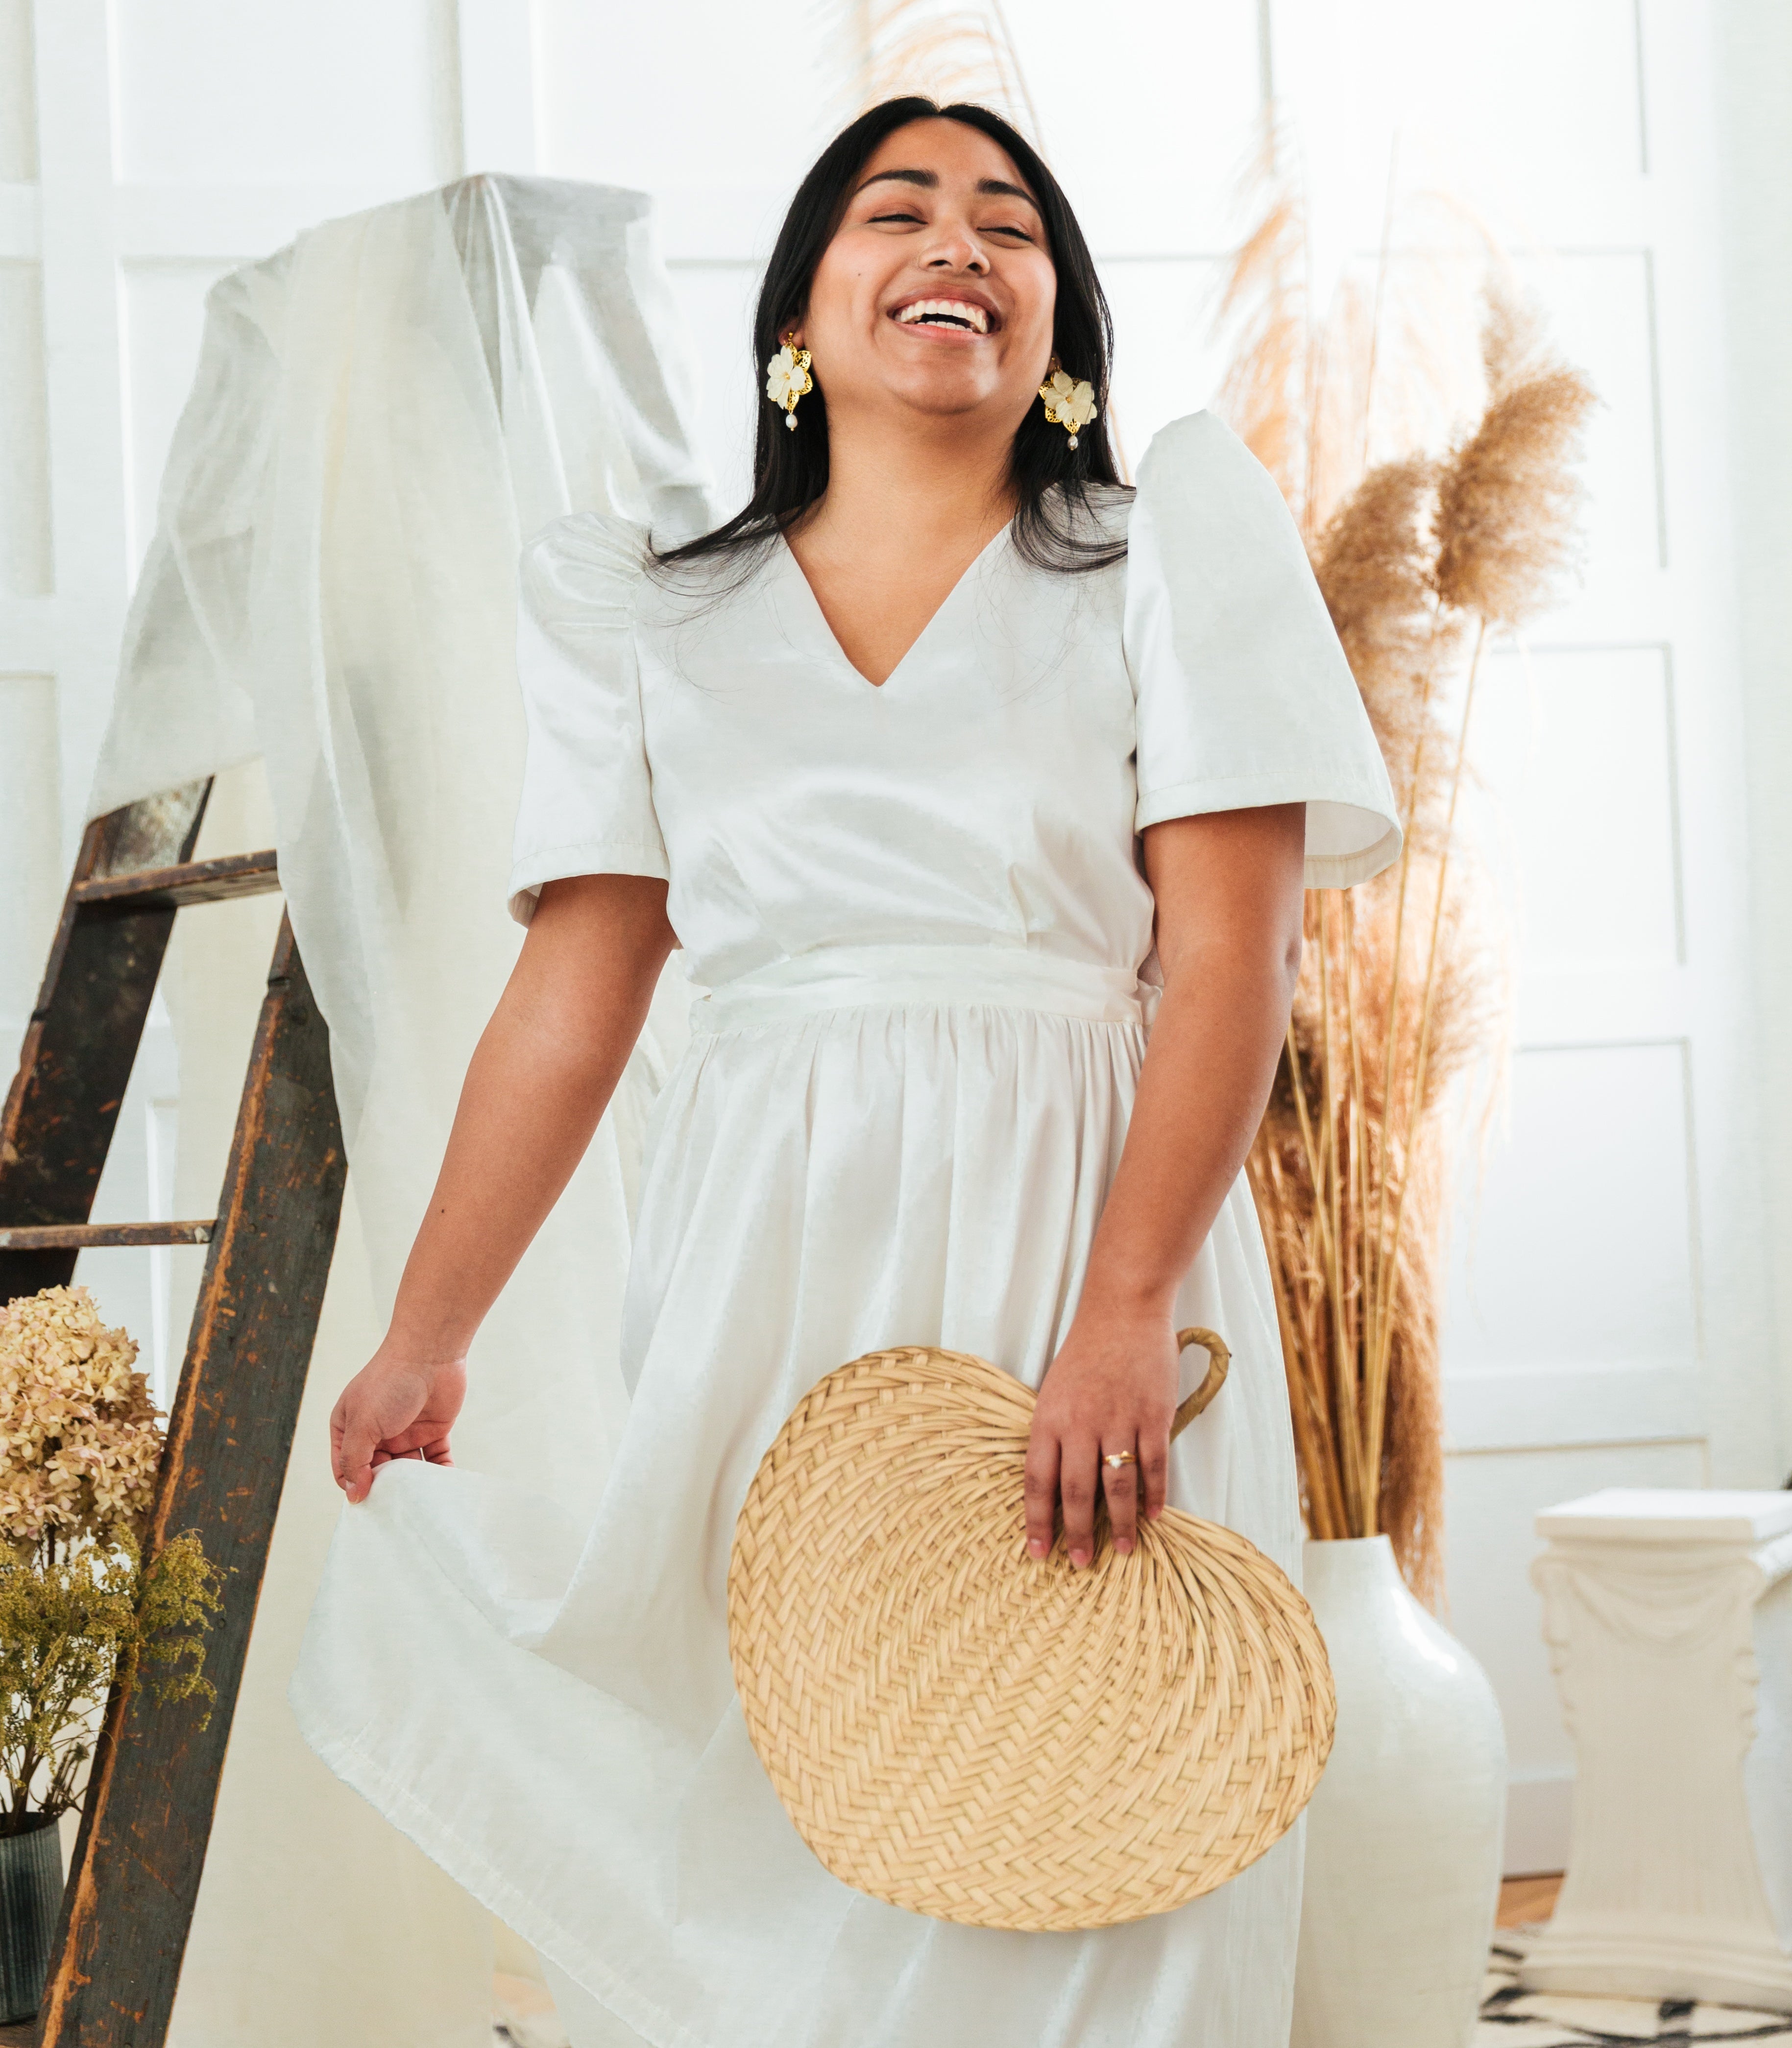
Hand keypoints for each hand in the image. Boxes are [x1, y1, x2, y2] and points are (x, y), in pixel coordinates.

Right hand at [329, 1345, 467, 1503]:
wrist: (430, 1353)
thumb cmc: (389, 1383)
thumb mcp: (362, 1423)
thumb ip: (355, 1460)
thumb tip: (353, 1494)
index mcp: (350, 1427)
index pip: (346, 1467)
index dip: (354, 1485)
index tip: (367, 1502)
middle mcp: (377, 1433)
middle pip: (378, 1472)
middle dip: (386, 1489)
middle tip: (397, 1508)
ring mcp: (405, 1432)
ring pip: (408, 1470)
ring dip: (414, 1485)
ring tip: (421, 1501)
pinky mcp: (433, 1430)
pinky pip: (436, 1460)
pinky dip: (439, 1474)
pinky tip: (443, 1488)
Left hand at [1023, 1305, 1178, 1566]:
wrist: (1122, 1312)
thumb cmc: (1084, 1355)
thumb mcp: (1053, 1393)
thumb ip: (1053, 1437)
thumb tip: (1053, 1489)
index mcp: (1048, 1419)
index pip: (1037, 1481)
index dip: (1036, 1521)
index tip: (1037, 1552)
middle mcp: (1081, 1424)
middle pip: (1077, 1492)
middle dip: (1078, 1533)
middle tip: (1081, 1563)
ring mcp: (1119, 1420)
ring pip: (1118, 1486)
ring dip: (1122, 1524)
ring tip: (1124, 1550)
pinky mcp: (1153, 1415)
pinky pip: (1154, 1465)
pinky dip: (1155, 1494)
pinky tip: (1155, 1516)